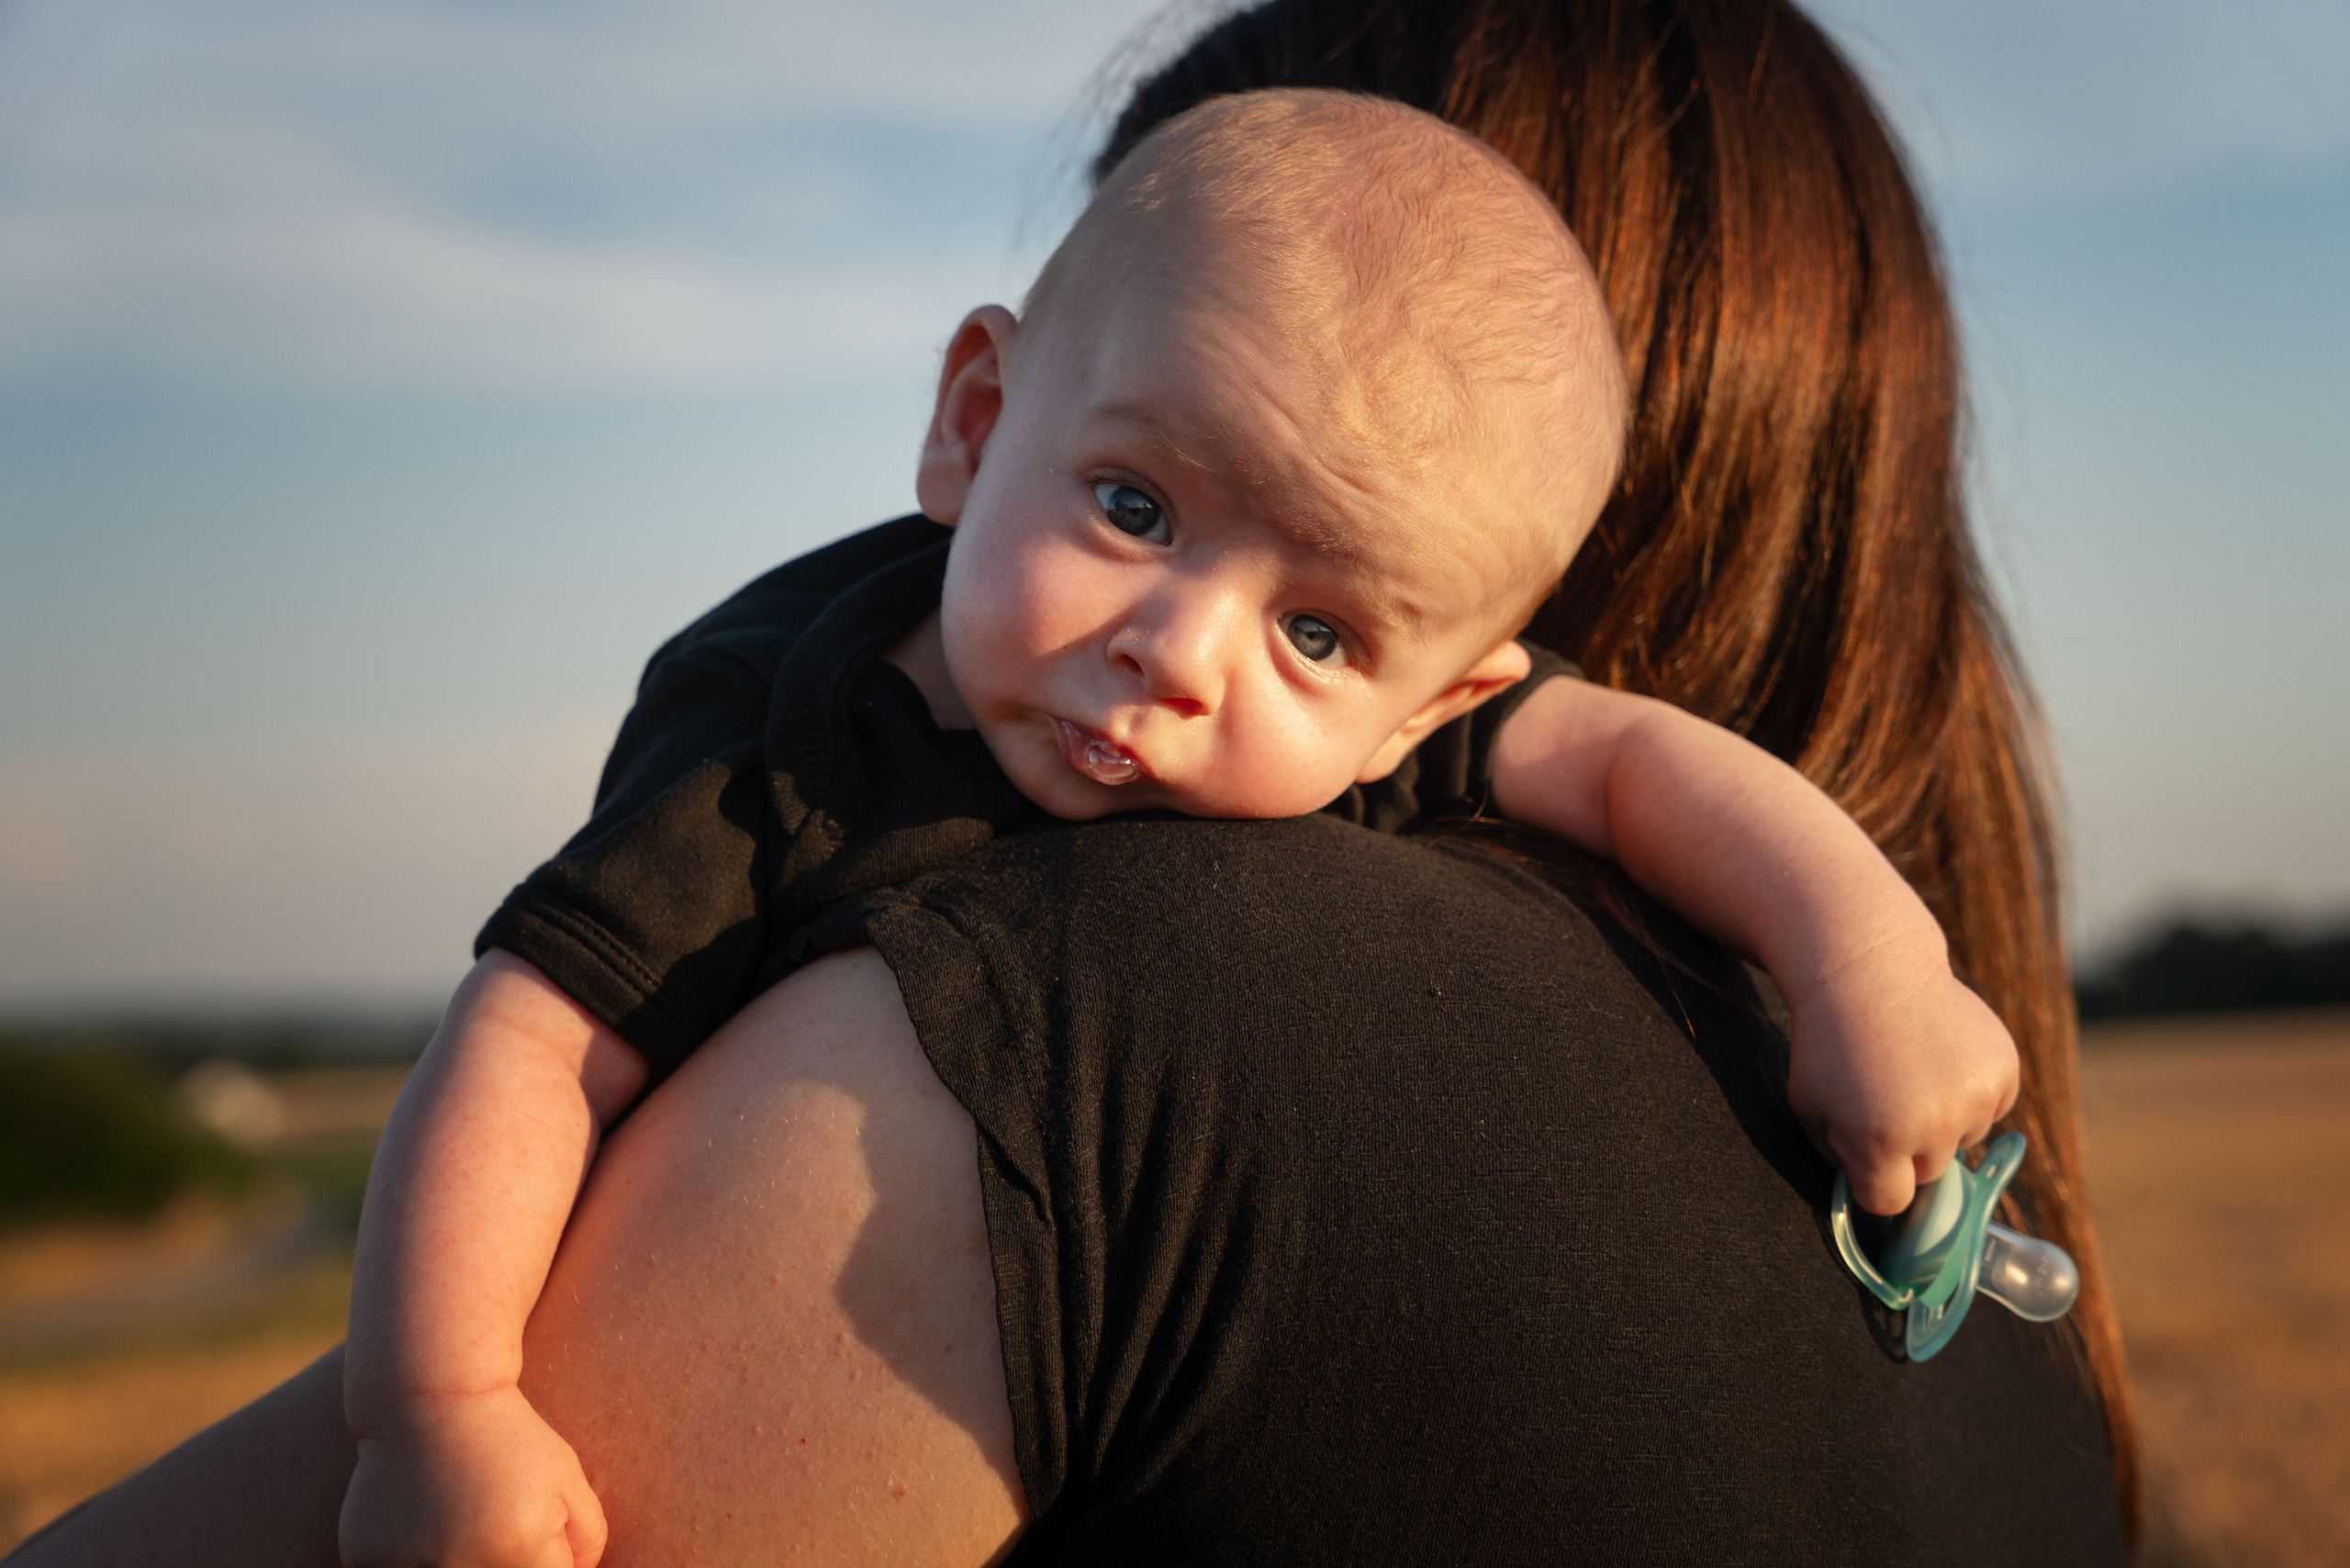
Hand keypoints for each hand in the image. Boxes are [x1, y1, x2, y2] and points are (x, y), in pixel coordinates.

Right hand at [340, 1384, 607, 1567]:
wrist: (430, 1398)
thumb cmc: (510, 1439)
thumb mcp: (568, 1479)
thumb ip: (586, 1541)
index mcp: (519, 1548)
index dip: (550, 1562)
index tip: (535, 1532)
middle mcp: (461, 1566)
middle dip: (506, 1561)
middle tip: (495, 1520)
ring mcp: (407, 1567)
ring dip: (459, 1562)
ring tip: (460, 1522)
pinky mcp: (365, 1560)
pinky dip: (414, 1562)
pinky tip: (421, 1528)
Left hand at [1784, 946, 2020, 1216]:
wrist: (1870, 969)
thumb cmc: (1829, 1042)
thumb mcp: (1811, 1105)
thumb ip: (1839, 1158)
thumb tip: (1872, 1194)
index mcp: (1879, 1141)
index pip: (1889, 1202)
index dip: (1874, 1179)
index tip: (1866, 1155)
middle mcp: (1934, 1125)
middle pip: (1928, 1173)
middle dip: (1907, 1149)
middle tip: (1885, 1099)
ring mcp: (1973, 1097)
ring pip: (1963, 1140)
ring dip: (1942, 1118)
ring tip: (1912, 1069)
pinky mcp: (2003, 1070)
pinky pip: (1991, 1108)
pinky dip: (1970, 1091)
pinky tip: (1941, 1056)